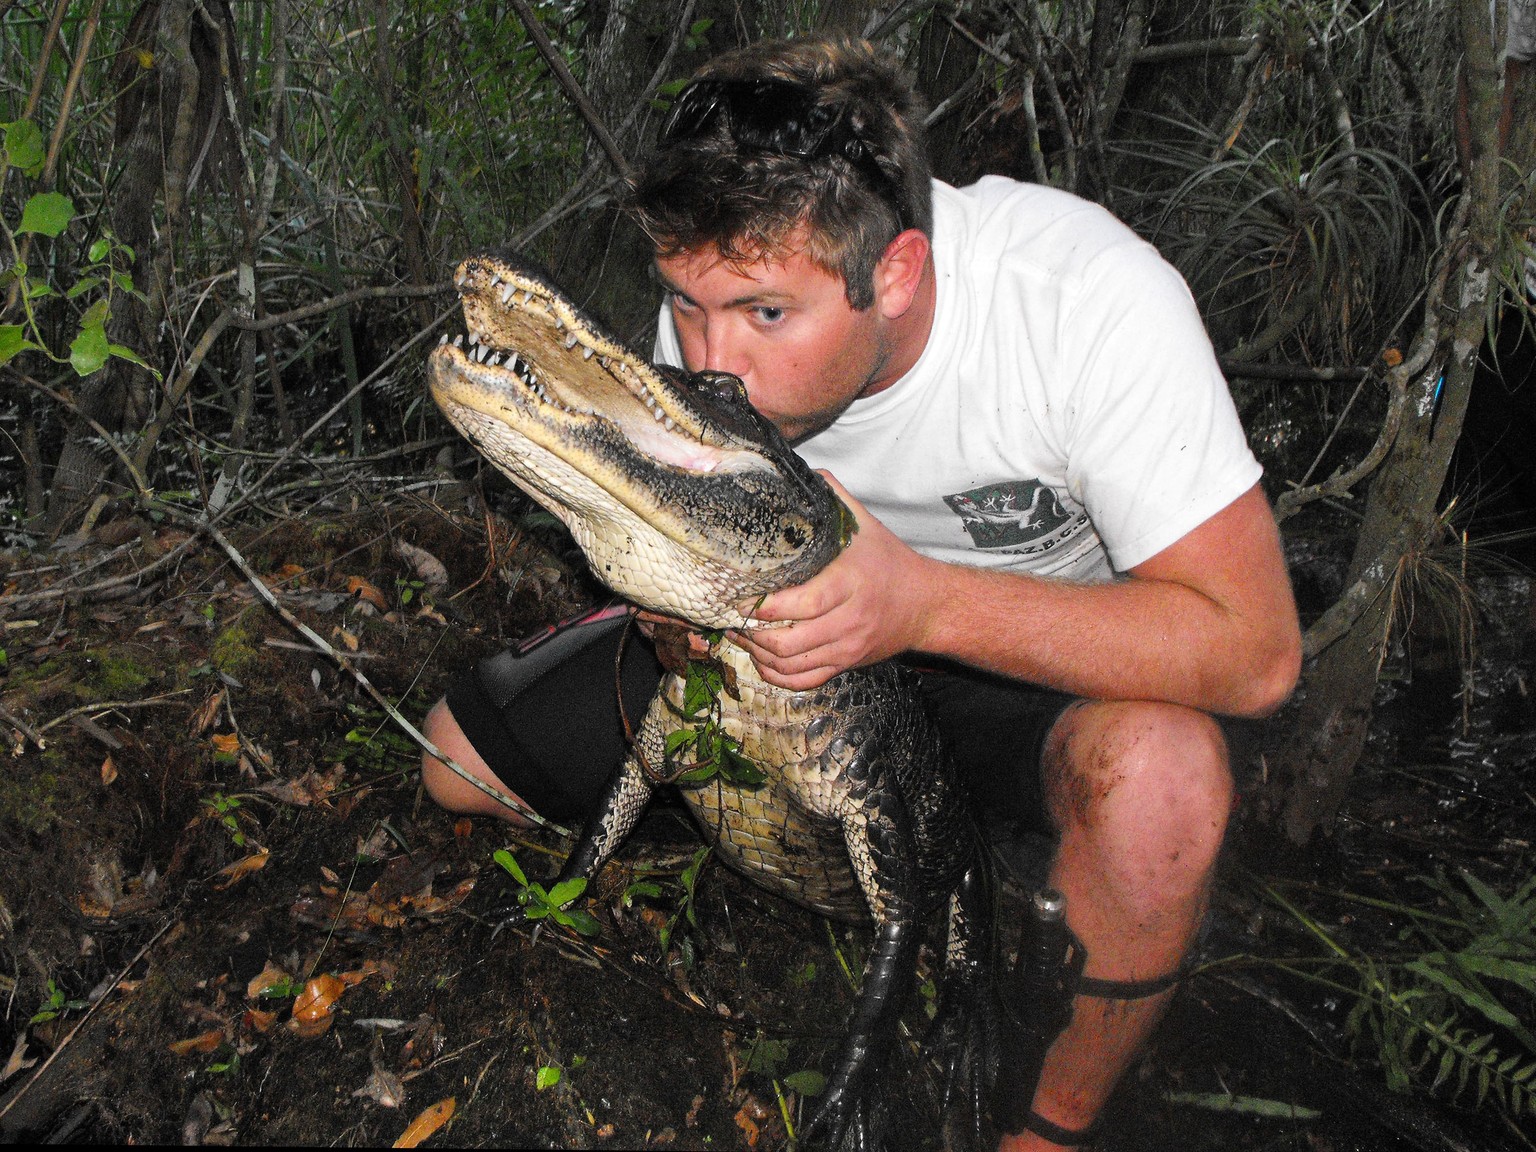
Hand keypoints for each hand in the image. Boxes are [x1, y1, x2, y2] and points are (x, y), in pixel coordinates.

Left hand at [729, 474, 933, 689]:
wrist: (927, 604)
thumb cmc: (890, 561)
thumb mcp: (866, 525)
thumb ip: (833, 499)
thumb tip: (800, 473)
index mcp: (851, 582)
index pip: (806, 602)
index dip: (769, 607)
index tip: (741, 599)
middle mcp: (850, 619)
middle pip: (794, 641)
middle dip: (755, 635)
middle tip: (732, 619)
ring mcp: (848, 646)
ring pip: (796, 664)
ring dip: (761, 656)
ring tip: (741, 637)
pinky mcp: (847, 663)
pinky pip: (807, 681)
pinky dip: (780, 676)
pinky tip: (763, 661)